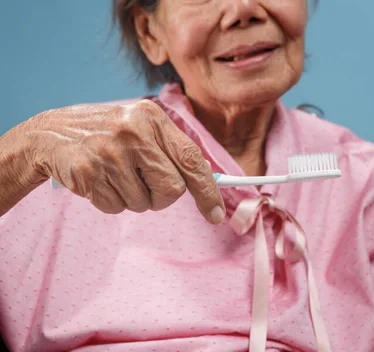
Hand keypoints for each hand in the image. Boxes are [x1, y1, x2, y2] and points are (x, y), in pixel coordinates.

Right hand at [25, 99, 224, 222]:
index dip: (208, 191)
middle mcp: (134, 132)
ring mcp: (110, 152)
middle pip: (173, 189)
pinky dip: (110, 201)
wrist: (48, 134)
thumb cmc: (106, 135)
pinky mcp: (88, 172)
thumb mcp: (140, 127)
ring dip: (132, 198)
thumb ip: (171, 149)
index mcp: (152, 118)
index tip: (216, 214)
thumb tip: (206, 178)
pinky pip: (116, 208)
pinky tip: (98, 181)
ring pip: (144, 203)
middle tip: (144, 186)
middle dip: (162, 197)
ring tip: (114, 176)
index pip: (193, 159)